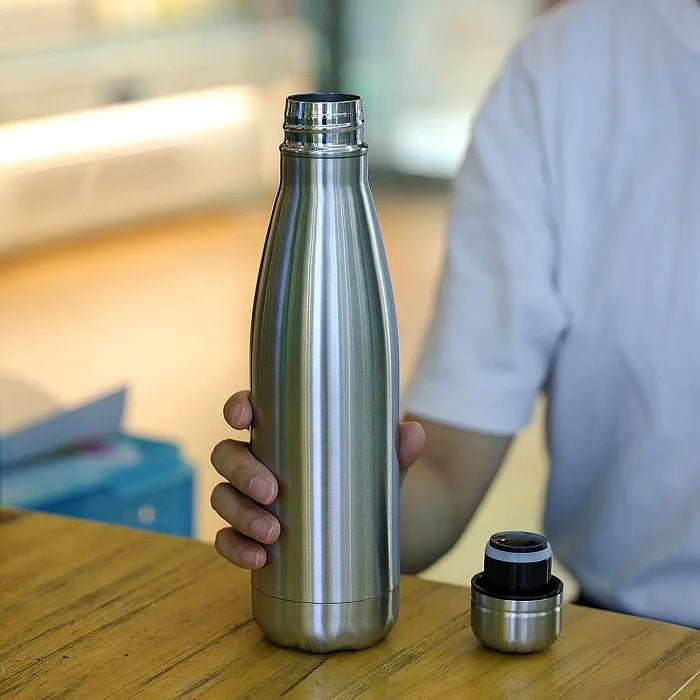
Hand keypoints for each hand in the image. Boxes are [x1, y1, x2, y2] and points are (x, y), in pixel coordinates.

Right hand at [211, 390, 424, 568]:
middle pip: (227, 455)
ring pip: (222, 497)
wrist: (367, 528)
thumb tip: (414, 432)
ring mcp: (248, 497)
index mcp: (280, 430)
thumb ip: (396, 450)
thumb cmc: (362, 480)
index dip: (235, 409)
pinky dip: (235, 548)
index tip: (242, 419)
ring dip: (239, 514)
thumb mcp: (380, 465)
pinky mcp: (248, 533)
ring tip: (273, 535)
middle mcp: (256, 459)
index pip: (245, 409)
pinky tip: (258, 559)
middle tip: (271, 492)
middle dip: (242, 472)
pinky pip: (227, 539)